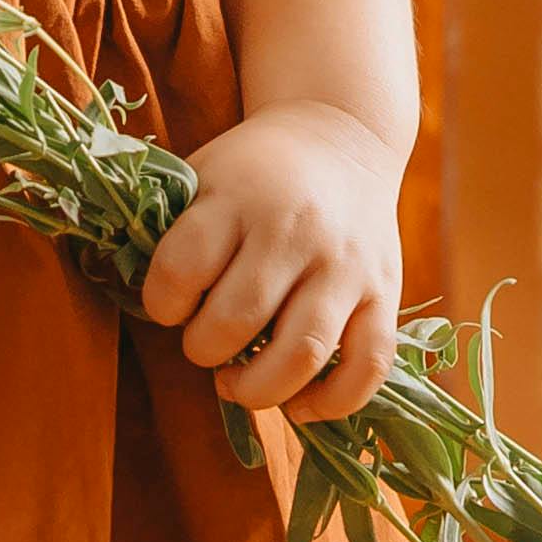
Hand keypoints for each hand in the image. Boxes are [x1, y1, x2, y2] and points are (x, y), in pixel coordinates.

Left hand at [138, 99, 404, 430]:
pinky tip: (298, 403)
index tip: (168, 303)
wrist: (341, 138)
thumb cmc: (253, 173)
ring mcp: (345, 266)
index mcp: (237, 198)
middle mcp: (295, 232)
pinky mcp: (385, 294)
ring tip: (237, 383)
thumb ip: (175, 235)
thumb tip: (156, 313)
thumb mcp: (203, 176)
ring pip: (303, 353)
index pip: (181, 267)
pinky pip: (368, 366)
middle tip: (203, 343)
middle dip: (204, 350)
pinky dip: (330, 402)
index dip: (161, 302)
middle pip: (238, 319)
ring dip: (258, 388)